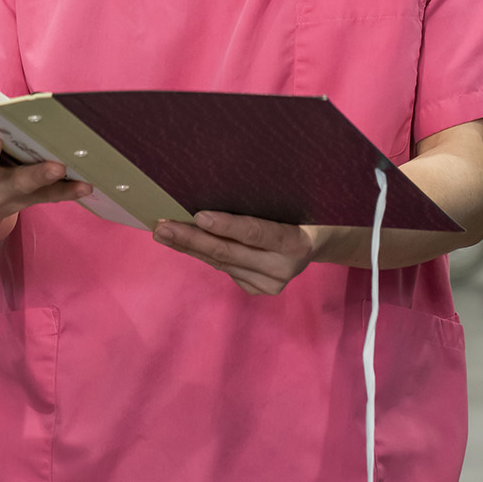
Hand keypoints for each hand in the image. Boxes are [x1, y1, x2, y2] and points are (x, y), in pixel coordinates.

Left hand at [152, 212, 317, 295]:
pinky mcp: (258, 290)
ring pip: (222, 263)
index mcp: (297, 241)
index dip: (228, 225)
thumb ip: (263, 202)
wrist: (320, 239)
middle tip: (162, 227)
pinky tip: (184, 243)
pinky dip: (203, 254)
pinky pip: (225, 268)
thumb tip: (213, 191)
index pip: (258, 232)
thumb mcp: (293, 200)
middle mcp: (283, 268)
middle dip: (192, 239)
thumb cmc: (303, 209)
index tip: (199, 215)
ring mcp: (270, 283)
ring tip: (164, 232)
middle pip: (230, 252)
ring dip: (190, 247)